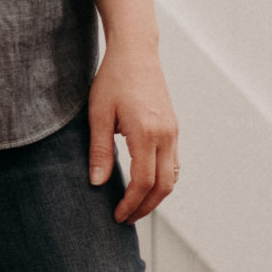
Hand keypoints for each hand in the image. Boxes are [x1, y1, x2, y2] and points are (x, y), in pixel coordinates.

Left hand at [87, 38, 177, 222]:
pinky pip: (173, 163)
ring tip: (135, 207)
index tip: (117, 216)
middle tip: (126, 219)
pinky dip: (162, 180)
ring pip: (172, 177)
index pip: (143, 182)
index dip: (131, 203)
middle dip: (145, 207)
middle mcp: (165, 135)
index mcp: (146, 132)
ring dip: (156, 197)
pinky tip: (146, 185)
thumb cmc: (112, 79)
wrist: (136, 52)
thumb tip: (97, 183)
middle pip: (163, 186)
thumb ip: (99, 150)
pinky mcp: (174, 128)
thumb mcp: (98, 113)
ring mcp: (173, 132)